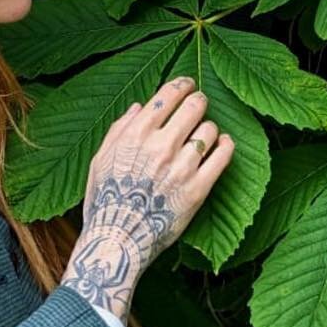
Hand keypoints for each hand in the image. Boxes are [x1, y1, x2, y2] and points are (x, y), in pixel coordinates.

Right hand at [59, 75, 234, 321]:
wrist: (117, 242)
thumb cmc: (104, 202)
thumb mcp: (100, 160)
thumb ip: (119, 130)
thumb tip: (139, 106)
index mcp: (136, 134)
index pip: (168, 94)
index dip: (182, 84)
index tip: (188, 85)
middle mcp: (160, 145)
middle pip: (194, 106)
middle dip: (199, 102)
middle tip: (200, 106)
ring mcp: (182, 167)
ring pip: (210, 129)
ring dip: (210, 128)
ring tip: (205, 136)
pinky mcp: (198, 189)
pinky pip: (223, 156)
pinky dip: (227, 145)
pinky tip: (225, 144)